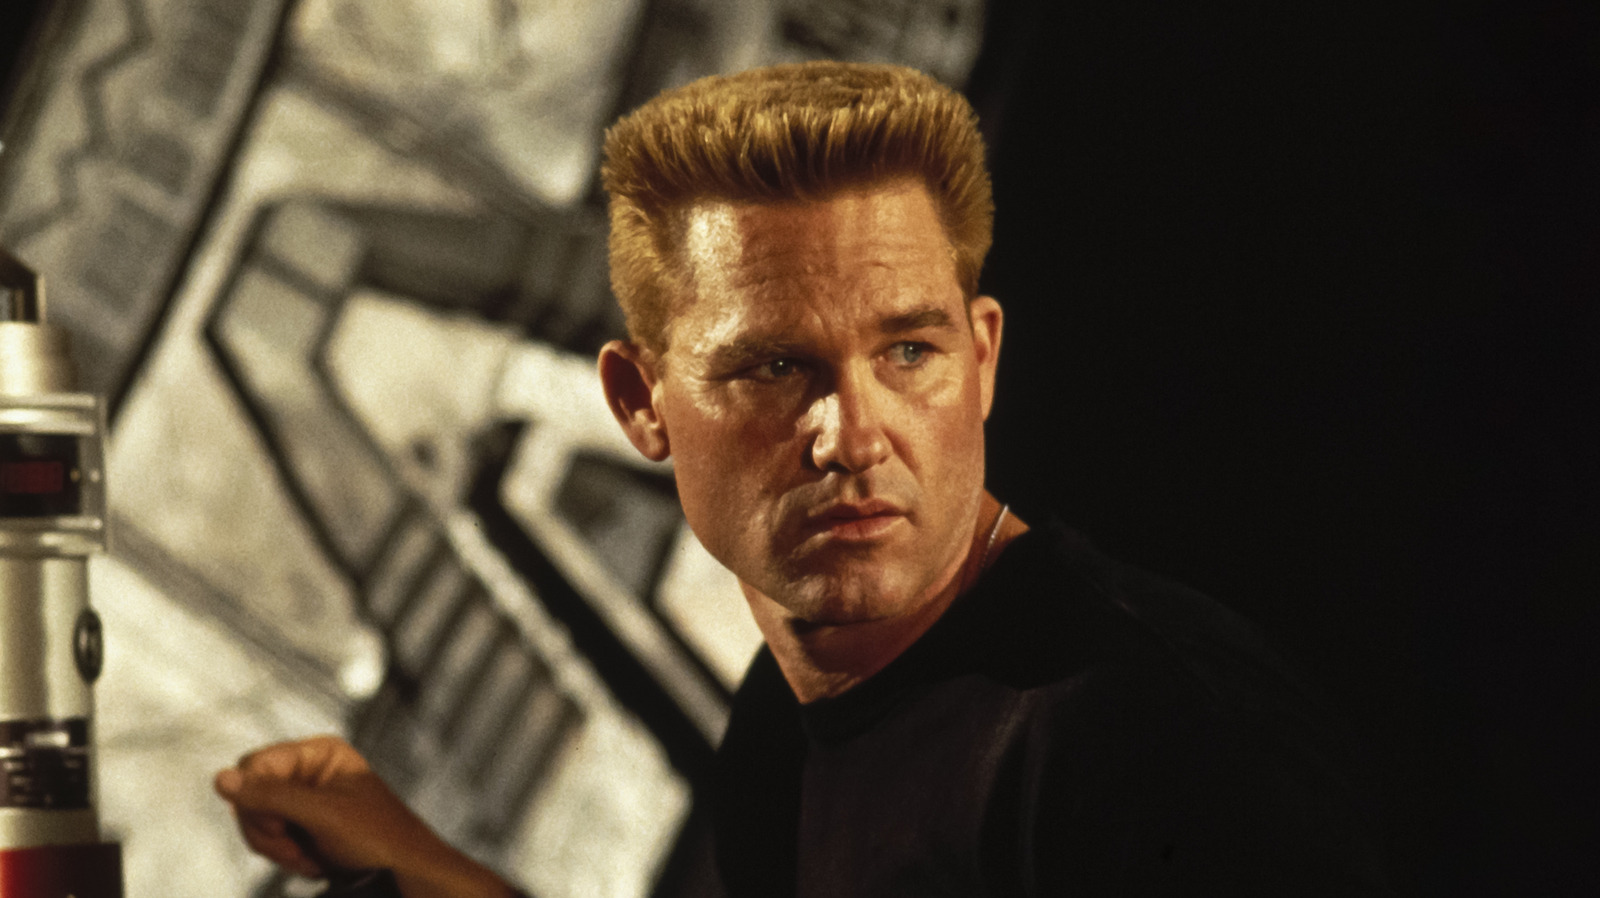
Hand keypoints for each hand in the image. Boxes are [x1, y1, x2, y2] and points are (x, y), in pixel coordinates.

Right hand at [214, 735, 514, 897]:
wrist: (407, 874)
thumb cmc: (379, 838)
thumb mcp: (322, 814)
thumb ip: (271, 795)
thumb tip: (221, 778)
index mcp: (319, 753)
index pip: (254, 765)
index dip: (256, 799)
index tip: (282, 825)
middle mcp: (310, 771)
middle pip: (249, 795)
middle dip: (269, 830)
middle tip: (299, 846)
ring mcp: (306, 800)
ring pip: (256, 821)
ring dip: (279, 849)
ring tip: (312, 857)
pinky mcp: (305, 826)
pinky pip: (271, 839)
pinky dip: (287, 857)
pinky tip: (314, 862)